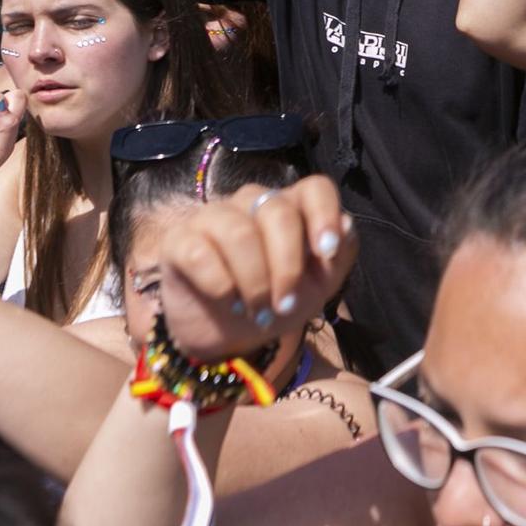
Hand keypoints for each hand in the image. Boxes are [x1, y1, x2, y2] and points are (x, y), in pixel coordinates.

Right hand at [155, 178, 356, 362]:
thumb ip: (337, 257)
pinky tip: (230, 302)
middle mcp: (252, 202)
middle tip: (285, 306)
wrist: (228, 337)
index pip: (314, 188)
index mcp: (291, 207)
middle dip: (287, 266)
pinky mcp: (179, 240)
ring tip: (259, 312)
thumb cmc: (277, 303)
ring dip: (255, 281)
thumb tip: (346, 226)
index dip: (324, 215)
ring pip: (239, 232)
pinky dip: (221, 285)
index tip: (327, 252)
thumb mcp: (317, 288)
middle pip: (278, 212)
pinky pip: (200, 254)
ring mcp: (213, 216)